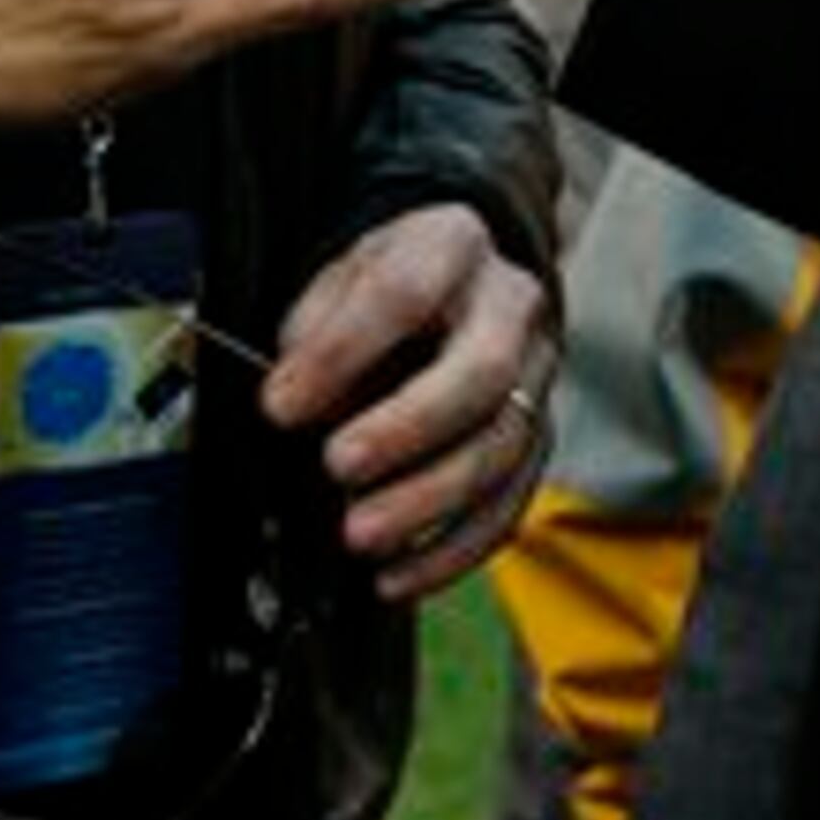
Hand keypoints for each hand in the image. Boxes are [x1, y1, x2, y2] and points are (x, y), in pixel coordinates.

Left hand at [263, 204, 556, 602]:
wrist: (457, 282)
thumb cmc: (387, 285)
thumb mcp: (342, 275)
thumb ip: (316, 331)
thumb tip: (294, 402)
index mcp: (453, 245)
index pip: (404, 292)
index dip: (341, 351)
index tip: (280, 404)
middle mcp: (510, 306)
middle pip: (481, 371)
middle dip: (407, 428)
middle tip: (339, 467)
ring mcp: (536, 374)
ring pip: (502, 447)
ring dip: (428, 502)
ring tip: (360, 536)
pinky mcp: (539, 436)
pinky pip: (509, 503)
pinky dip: (453, 549)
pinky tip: (399, 575)